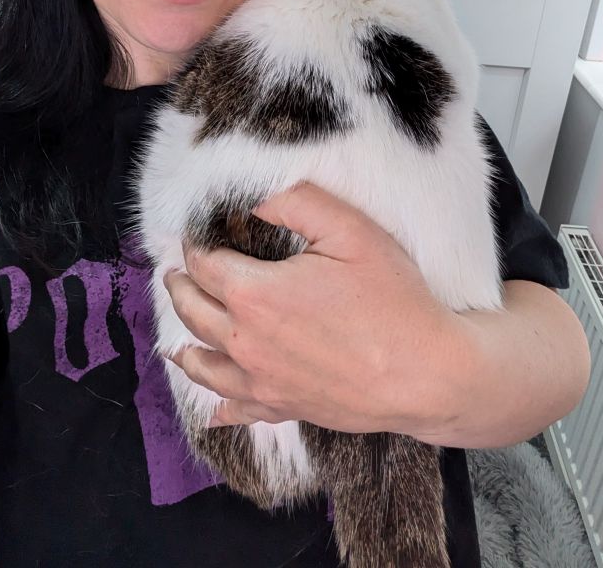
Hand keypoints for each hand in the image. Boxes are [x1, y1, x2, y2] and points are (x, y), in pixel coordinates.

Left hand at [161, 182, 462, 433]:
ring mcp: (261, 381)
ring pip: (204, 363)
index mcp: (253, 293)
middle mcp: (245, 341)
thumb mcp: (347, 230)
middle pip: (194, 310)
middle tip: (174, 274)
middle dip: (180, 288)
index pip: (204, 264)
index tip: (195, 235)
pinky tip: (214, 410)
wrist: (428, 374)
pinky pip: (238, 410)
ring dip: (184, 344)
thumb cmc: (392, 298)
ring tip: (174, 337)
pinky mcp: (284, 408)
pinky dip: (220, 407)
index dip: (195, 245)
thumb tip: (250, 193)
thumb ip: (294, 202)